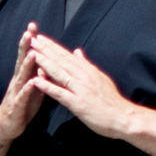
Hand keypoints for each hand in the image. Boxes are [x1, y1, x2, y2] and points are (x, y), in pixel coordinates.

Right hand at [0, 23, 48, 155]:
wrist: (6, 126)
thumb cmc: (22, 106)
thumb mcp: (33, 88)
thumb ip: (39, 75)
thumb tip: (46, 61)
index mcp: (23, 77)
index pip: (27, 55)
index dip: (30, 41)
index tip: (33, 26)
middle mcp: (17, 82)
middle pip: (22, 61)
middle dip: (25, 46)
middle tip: (29, 31)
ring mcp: (15, 93)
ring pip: (22, 77)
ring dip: (27, 65)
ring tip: (32, 53)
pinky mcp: (16, 106)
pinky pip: (22, 97)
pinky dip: (27, 89)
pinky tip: (31, 83)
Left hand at [25, 35, 155, 155]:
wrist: (124, 118)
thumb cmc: (111, 101)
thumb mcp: (100, 78)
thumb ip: (86, 65)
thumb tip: (77, 51)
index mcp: (88, 71)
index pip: (67, 55)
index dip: (52, 46)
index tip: (40, 38)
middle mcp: (84, 77)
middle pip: (61, 60)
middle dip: (45, 49)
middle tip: (32, 39)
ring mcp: (80, 89)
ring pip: (59, 73)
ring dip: (44, 63)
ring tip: (31, 54)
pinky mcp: (78, 103)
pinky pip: (60, 93)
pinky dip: (48, 87)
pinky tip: (36, 81)